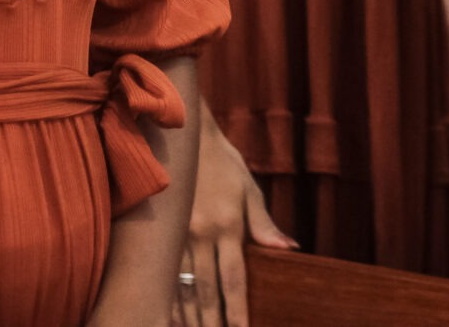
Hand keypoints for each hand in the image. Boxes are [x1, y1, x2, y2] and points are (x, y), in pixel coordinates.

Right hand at [181, 124, 293, 326]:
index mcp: (227, 226)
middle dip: (212, 321)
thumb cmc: (224, 164)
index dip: (237, 309)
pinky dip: (167, 298)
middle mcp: (201, 235)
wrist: (186, 139)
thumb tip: (288, 249)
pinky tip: (170, 316)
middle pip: (206, 291)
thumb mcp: (249, 190)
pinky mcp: (160, 234)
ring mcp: (177, 236)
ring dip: (190, 316)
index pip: (234, 279)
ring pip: (181, 287)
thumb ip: (264, 226)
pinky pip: (162, 274)